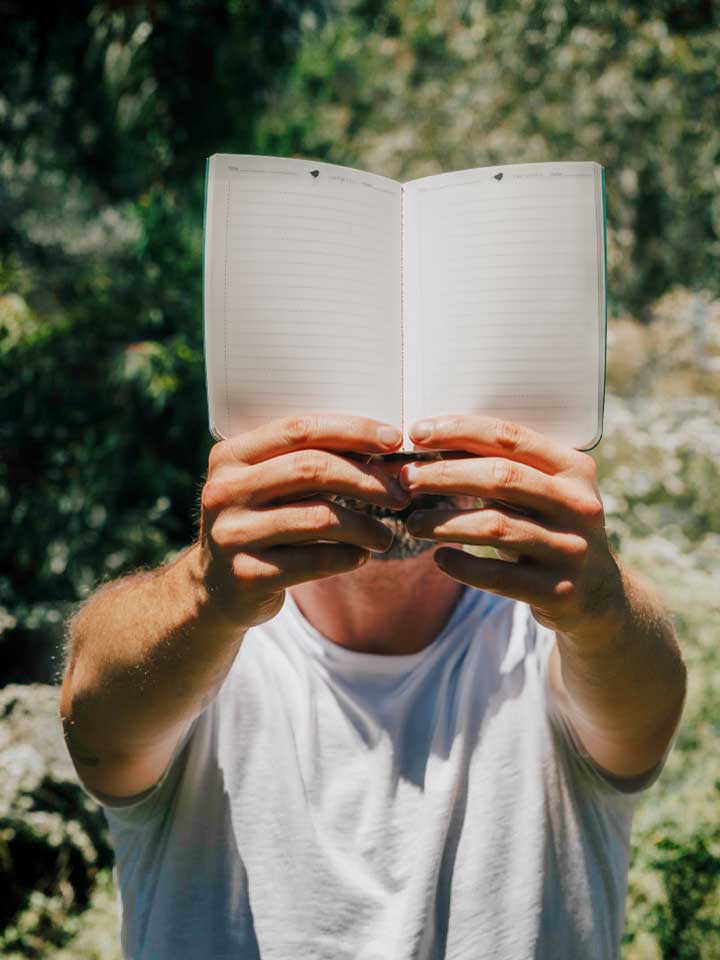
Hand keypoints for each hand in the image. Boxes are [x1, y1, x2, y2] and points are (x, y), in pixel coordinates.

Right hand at [199, 414, 409, 626]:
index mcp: (231, 455)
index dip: (353, 430)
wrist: (216, 588)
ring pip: (318, 517)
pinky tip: (361, 556)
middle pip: (311, 469)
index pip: (299, 429)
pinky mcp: (246, 575)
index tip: (394, 440)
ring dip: (364, 525)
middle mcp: (224, 491)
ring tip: (385, 536)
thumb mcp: (269, 485)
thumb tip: (387, 445)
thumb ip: (310, 462)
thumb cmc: (262, 522)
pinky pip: (313, 562)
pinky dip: (347, 557)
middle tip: (401, 493)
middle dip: (367, 479)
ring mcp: (232, 535)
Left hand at [400, 416, 624, 637]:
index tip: (416, 433)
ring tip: (411, 522)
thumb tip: (427, 442)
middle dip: (444, 475)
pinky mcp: (559, 591)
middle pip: (500, 477)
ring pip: (495, 527)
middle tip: (405, 478)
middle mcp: (579, 505)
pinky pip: (498, 576)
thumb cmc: (549, 529)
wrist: (598, 596)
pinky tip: (438, 558)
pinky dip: (462, 565)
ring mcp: (572, 550)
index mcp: (574, 468)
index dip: (459, 432)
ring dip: (444, 522)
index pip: (509, 437)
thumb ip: (501, 469)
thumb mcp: (541, 494)